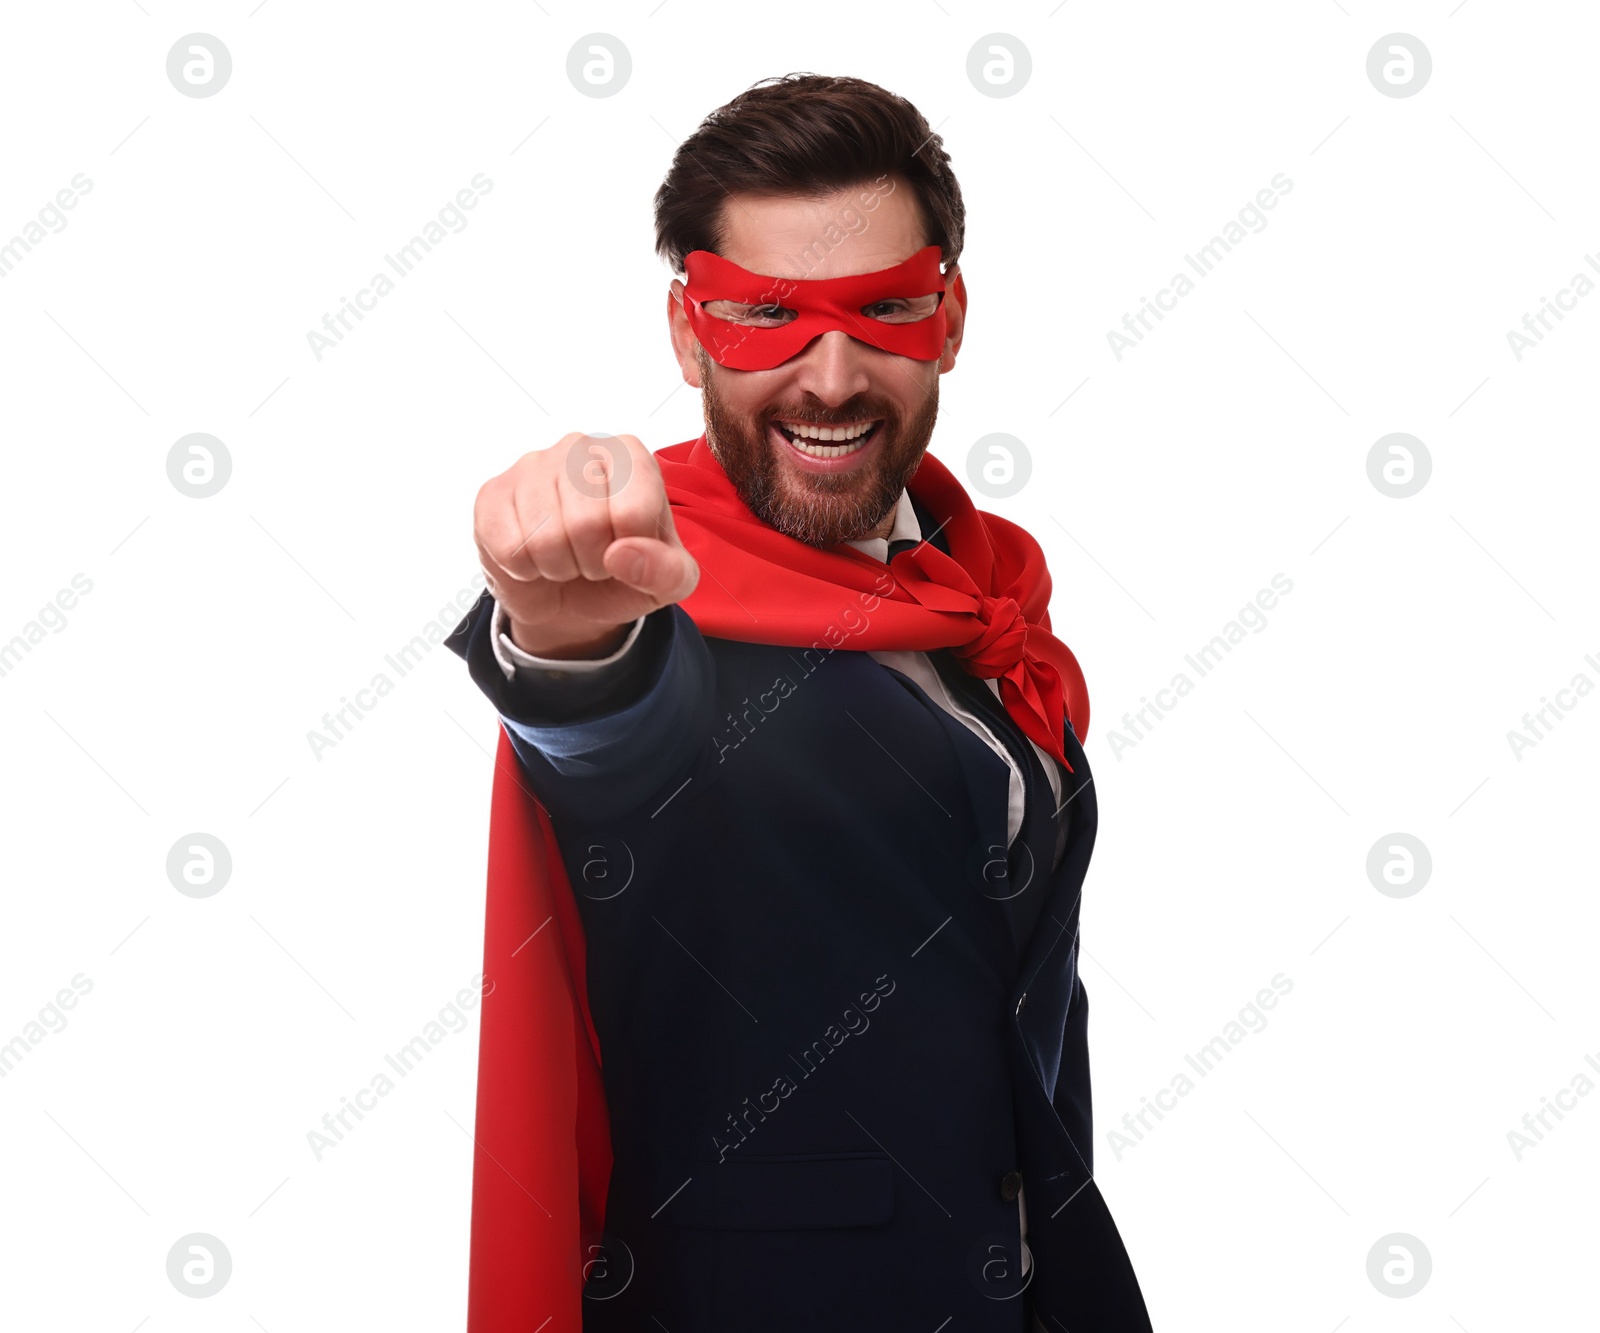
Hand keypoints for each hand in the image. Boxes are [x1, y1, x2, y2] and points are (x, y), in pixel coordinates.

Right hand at [473, 433, 698, 658]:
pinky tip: (533, 556)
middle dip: (592, 563)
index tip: (626, 550)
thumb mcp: (667, 582)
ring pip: (545, 539)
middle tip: (592, 560)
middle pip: (586, 524)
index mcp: (631, 456)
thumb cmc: (623, 573)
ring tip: (565, 557)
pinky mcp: (493, 493)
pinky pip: (510, 548)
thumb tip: (622, 555)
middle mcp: (580, 446)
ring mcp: (532, 464)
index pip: (633, 512)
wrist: (569, 594)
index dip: (631, 552)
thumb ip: (668, 572)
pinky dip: (524, 570)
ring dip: (558, 568)